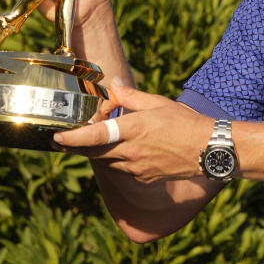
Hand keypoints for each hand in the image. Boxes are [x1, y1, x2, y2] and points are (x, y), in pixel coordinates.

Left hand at [53, 78, 212, 183]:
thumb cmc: (185, 122)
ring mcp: (137, 168)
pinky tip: (123, 149)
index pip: (95, 136)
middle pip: (94, 152)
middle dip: (75, 147)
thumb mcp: (158, 103)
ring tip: (97, 139)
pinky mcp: (143, 178)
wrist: (208, 150)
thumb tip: (113, 85)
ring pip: (106, 161)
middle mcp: (131, 151)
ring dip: (97, 152)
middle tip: (61, 140)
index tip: (56, 137)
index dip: (73, 138)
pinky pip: (121, 169)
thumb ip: (131, 96)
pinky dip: (116, 159)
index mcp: (134, 129)